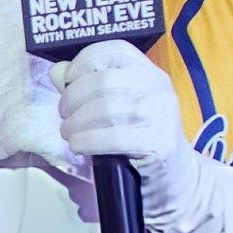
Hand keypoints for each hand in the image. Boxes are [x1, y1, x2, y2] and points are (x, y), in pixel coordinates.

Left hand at [54, 40, 216, 232]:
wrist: (175, 182)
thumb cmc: (138, 142)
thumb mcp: (117, 110)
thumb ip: (87, 88)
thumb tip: (57, 72)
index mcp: (151, 75)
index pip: (116, 50)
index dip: (85, 61)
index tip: (68, 80)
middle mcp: (159, 90)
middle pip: (103, 80)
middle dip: (73, 98)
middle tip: (64, 115)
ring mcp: (162, 116)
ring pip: (105, 108)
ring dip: (76, 122)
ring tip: (69, 133)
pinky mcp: (159, 144)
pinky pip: (112, 137)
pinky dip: (86, 140)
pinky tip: (78, 146)